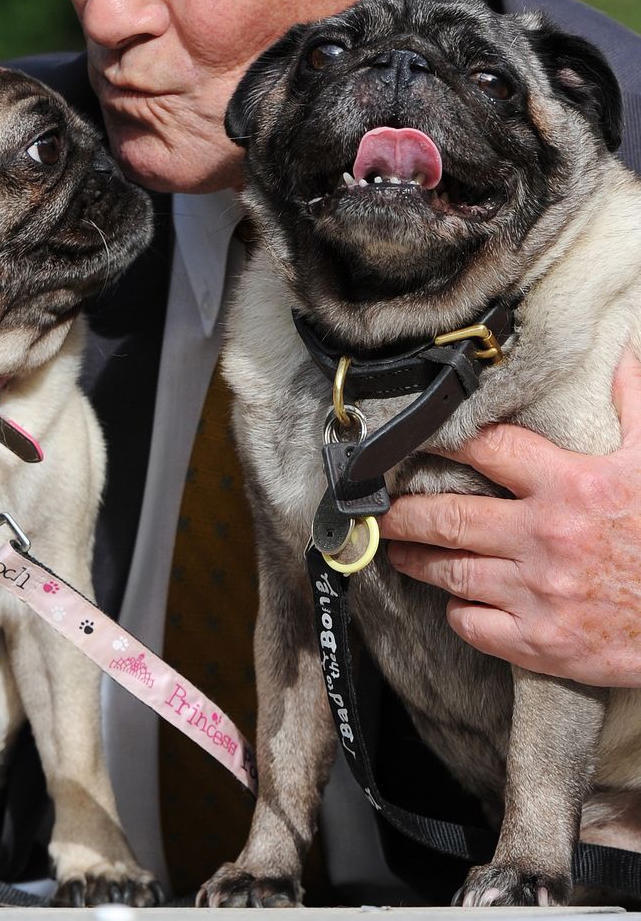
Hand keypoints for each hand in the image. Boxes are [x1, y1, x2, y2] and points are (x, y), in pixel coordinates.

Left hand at [381, 350, 640, 687]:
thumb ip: (633, 405)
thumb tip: (621, 354)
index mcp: (570, 486)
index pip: (489, 450)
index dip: (445, 441)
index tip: (414, 440)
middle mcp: (545, 538)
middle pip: (450, 516)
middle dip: (406, 512)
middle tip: (382, 509)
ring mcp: (538, 594)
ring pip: (452, 571)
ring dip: (416, 559)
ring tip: (396, 550)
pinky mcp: (540, 643)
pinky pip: (474, 625)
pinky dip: (456, 611)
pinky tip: (452, 601)